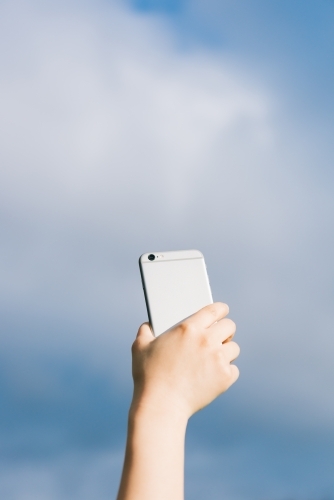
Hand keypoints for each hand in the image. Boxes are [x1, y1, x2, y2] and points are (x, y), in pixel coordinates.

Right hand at [131, 302, 239, 420]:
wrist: (161, 405)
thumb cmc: (149, 376)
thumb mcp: (140, 348)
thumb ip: (145, 331)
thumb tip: (148, 325)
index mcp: (188, 328)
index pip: (214, 310)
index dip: (220, 309)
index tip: (222, 311)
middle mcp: (206, 340)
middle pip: (230, 326)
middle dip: (226, 330)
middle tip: (220, 336)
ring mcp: (218, 359)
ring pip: (234, 348)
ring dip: (227, 351)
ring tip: (217, 357)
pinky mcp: (224, 378)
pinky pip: (234, 369)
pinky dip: (226, 372)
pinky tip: (216, 375)